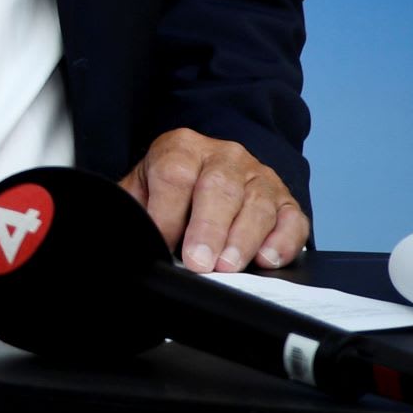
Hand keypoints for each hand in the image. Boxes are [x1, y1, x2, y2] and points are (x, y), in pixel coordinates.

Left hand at [121, 129, 308, 272]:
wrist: (210, 170)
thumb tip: (121, 230)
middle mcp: (225, 156)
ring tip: (228, 265)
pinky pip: (291, 220)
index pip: (174, 174)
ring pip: (256, 205)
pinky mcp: (286, 201)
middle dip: (208, 228)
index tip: (163, 241)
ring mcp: (260, 177)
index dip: (167, 211)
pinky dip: (282, 241)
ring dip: (242, 239)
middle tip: (199, 262)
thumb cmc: (172, 186)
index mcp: (182, 147)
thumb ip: (132, 205)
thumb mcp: (144, 186)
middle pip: (218, 188)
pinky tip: (267, 259)